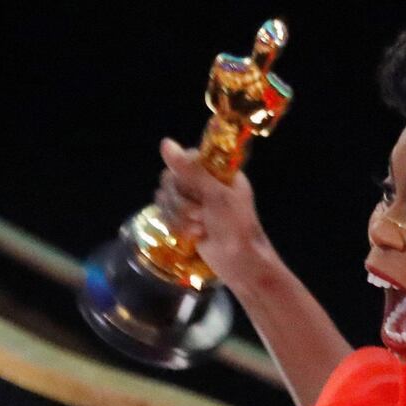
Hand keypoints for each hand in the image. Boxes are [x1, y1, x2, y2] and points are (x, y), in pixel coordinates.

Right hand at [156, 138, 273, 290]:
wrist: (240, 262)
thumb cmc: (236, 226)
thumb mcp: (216, 195)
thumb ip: (190, 170)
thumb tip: (165, 143)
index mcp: (218, 171)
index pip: (186, 159)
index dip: (184, 176)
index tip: (195, 190)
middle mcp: (205, 183)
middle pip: (171, 180)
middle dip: (182, 201)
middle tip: (201, 214)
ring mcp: (194, 202)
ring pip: (165, 198)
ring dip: (181, 216)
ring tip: (200, 227)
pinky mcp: (185, 219)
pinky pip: (166, 214)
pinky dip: (177, 226)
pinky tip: (194, 235)